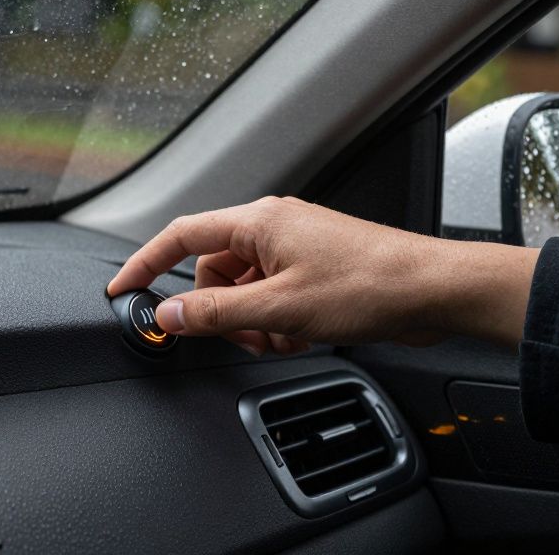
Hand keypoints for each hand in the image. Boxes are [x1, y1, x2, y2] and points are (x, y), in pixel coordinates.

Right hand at [106, 197, 537, 355]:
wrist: (433, 290)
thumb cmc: (369, 285)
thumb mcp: (279, 309)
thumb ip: (215, 312)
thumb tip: (169, 314)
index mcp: (258, 221)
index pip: (181, 235)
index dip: (147, 264)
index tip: (125, 290)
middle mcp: (273, 227)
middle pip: (214, 272)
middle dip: (223, 311)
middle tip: (247, 334)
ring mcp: (295, 248)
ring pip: (244, 291)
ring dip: (254, 323)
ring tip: (287, 337)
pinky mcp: (314, 270)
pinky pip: (273, 299)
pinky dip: (279, 323)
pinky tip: (305, 335)